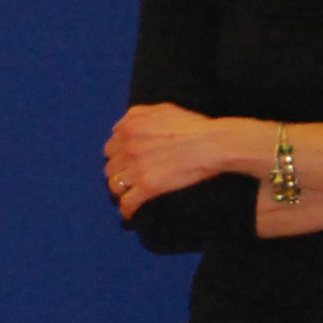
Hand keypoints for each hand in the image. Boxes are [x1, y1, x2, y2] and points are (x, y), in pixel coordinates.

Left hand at [104, 103, 243, 218]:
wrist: (212, 143)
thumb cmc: (193, 126)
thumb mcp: (162, 109)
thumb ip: (138, 114)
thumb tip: (123, 125)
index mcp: (130, 126)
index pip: (111, 147)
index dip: (117, 157)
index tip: (124, 164)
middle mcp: (128, 146)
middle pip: (111, 166)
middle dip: (118, 174)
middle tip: (128, 180)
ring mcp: (136, 166)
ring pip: (115, 184)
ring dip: (120, 191)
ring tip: (128, 195)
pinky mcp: (148, 185)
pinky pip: (127, 201)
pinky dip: (126, 209)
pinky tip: (129, 213)